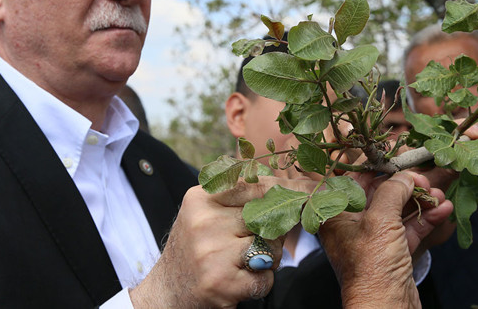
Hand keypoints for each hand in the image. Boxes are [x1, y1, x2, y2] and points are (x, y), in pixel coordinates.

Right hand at [130, 176, 315, 308]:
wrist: (168, 290)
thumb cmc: (196, 246)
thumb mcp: (206, 212)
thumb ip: (241, 196)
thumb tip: (293, 186)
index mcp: (200, 198)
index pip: (256, 186)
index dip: (286, 189)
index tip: (309, 190)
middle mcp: (203, 222)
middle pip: (268, 218)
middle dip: (274, 231)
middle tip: (255, 241)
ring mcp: (211, 253)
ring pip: (271, 247)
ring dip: (268, 258)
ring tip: (245, 262)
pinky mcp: (221, 283)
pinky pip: (266, 278)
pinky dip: (261, 282)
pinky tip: (241, 280)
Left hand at [318, 171, 451, 308]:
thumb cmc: (372, 270)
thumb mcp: (379, 222)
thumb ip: (391, 192)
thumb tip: (404, 176)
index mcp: (337, 215)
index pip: (355, 181)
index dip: (379, 169)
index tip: (402, 163)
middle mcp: (352, 226)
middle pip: (381, 195)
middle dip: (407, 186)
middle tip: (426, 181)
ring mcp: (374, 240)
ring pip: (399, 211)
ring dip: (421, 201)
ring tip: (439, 196)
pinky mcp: (394, 253)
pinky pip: (410, 228)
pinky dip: (427, 219)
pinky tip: (443, 210)